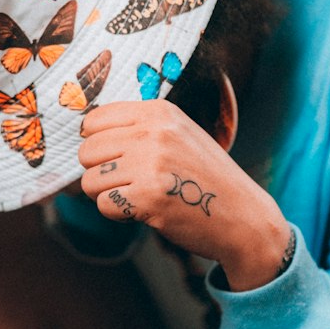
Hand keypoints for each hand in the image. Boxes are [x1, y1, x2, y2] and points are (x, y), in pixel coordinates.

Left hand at [78, 100, 289, 290]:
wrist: (244, 217)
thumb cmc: (206, 179)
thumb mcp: (179, 135)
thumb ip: (139, 127)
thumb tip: (86, 131)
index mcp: (159, 111)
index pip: (93, 120)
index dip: (98, 144)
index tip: (116, 158)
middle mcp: (153, 132)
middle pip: (87, 151)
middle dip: (100, 172)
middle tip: (128, 183)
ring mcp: (151, 163)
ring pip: (90, 180)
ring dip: (108, 195)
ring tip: (138, 196)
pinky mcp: (148, 196)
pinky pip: (105, 205)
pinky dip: (119, 214)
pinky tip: (145, 210)